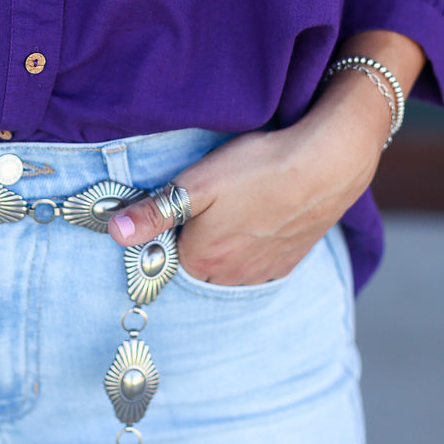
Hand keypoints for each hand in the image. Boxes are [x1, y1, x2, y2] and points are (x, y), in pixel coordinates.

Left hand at [107, 66, 391, 285]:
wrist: (328, 164)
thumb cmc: (259, 168)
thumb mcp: (197, 183)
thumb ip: (153, 211)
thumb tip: (114, 232)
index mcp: (201, 261)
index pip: (166, 253)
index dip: (169, 225)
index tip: (180, 201)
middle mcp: (231, 278)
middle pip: (198, 262)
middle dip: (196, 238)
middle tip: (213, 199)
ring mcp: (263, 273)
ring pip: (229, 265)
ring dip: (227, 242)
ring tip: (238, 203)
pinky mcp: (290, 262)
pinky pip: (259, 263)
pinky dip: (255, 244)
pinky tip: (262, 214)